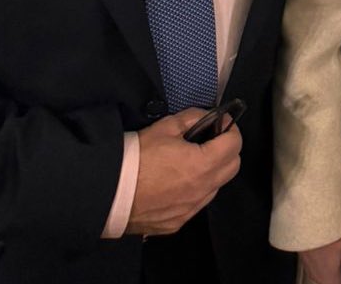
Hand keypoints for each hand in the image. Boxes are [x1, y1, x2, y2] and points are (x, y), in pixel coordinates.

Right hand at [124, 108, 241, 235]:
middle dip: (227, 150)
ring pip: (216, 187)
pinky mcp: (175, 224)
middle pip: (233, 167)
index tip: (220, 122)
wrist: (105, 194)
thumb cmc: (136, 157)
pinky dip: (195, 190)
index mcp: (202, 165)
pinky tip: (177, 182)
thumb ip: (192, 118)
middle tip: (210, 139)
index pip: (235, 144)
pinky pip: (196, 204)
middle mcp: (201, 191)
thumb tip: (208, 117)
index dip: (230, 129)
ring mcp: (189, 210)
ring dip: (213, 172)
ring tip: (192, 161)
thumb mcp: (165, 127)